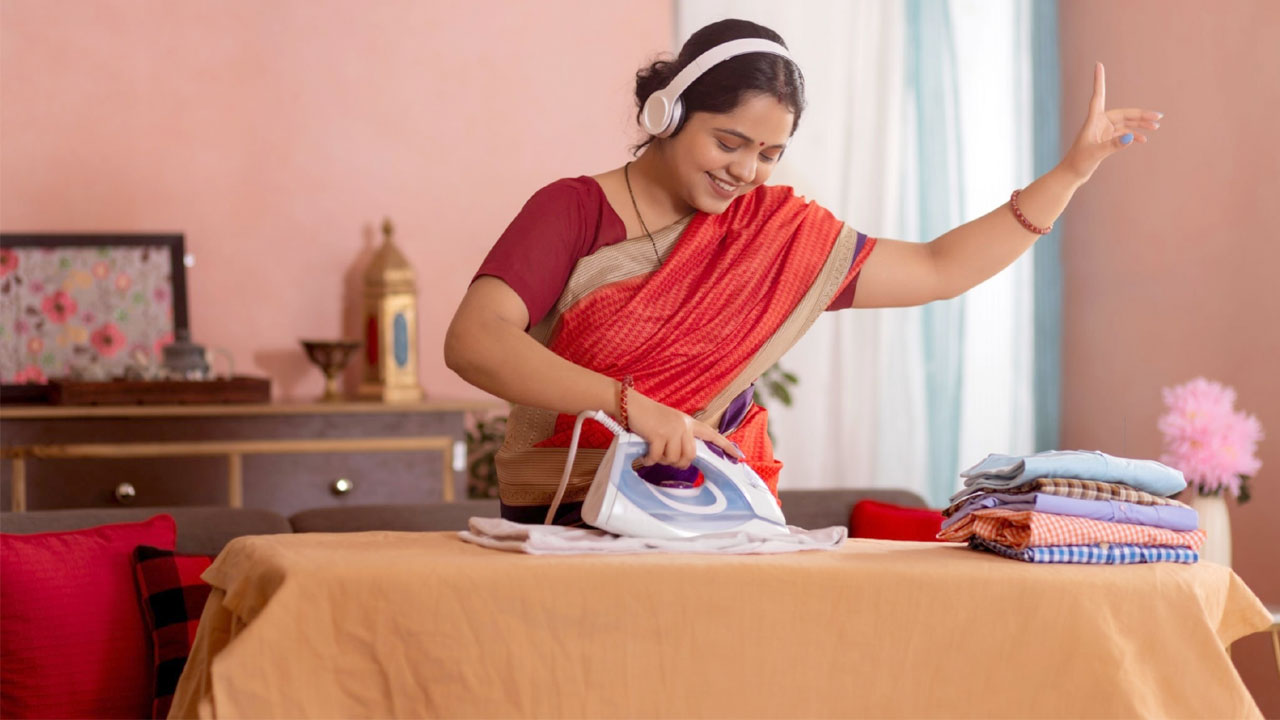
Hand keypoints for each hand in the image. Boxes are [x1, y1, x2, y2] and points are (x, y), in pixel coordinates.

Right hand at [626, 390, 743, 469]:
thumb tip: (683, 459)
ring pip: (674, 459)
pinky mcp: (659, 434)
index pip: (711, 434)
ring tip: (653, 453)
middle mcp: (684, 425)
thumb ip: (679, 437)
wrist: (631, 405)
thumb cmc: (647, 416)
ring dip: (662, 461)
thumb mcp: (669, 423)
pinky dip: (649, 460)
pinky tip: (644, 457)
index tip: (738, 456)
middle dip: (678, 463)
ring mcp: (672, 429)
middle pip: (690, 455)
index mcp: (688, 422)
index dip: (725, 446)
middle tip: (666, 460)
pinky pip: (658, 458)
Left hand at [1060, 62, 1162, 183]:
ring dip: (1140, 124)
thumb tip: (1131, 138)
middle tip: (1158, 117)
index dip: (1099, 80)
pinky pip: (1123, 133)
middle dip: (1141, 115)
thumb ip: (1113, 146)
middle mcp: (1098, 122)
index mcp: (1093, 120)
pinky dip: (1133, 135)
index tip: (1098, 64)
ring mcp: (1103, 131)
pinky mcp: (1106, 139)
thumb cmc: (1078, 163)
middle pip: (1123, 114)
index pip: (1098, 95)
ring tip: (1157, 126)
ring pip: (1125, 123)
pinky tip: (1143, 139)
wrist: (1071, 175)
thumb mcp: (1096, 154)